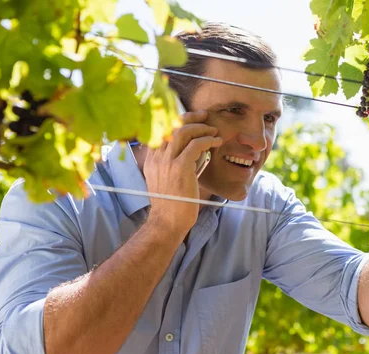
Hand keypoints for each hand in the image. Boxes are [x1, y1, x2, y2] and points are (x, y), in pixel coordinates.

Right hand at [143, 110, 221, 232]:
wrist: (168, 222)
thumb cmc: (173, 204)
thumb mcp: (168, 180)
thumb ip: (177, 164)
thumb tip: (196, 151)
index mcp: (151, 160)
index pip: (162, 130)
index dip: (178, 121)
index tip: (193, 119)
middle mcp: (156, 158)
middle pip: (171, 126)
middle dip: (191, 117)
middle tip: (205, 116)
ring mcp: (166, 162)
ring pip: (183, 131)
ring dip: (201, 127)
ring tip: (213, 131)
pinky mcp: (179, 168)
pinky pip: (195, 145)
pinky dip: (208, 140)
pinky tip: (216, 142)